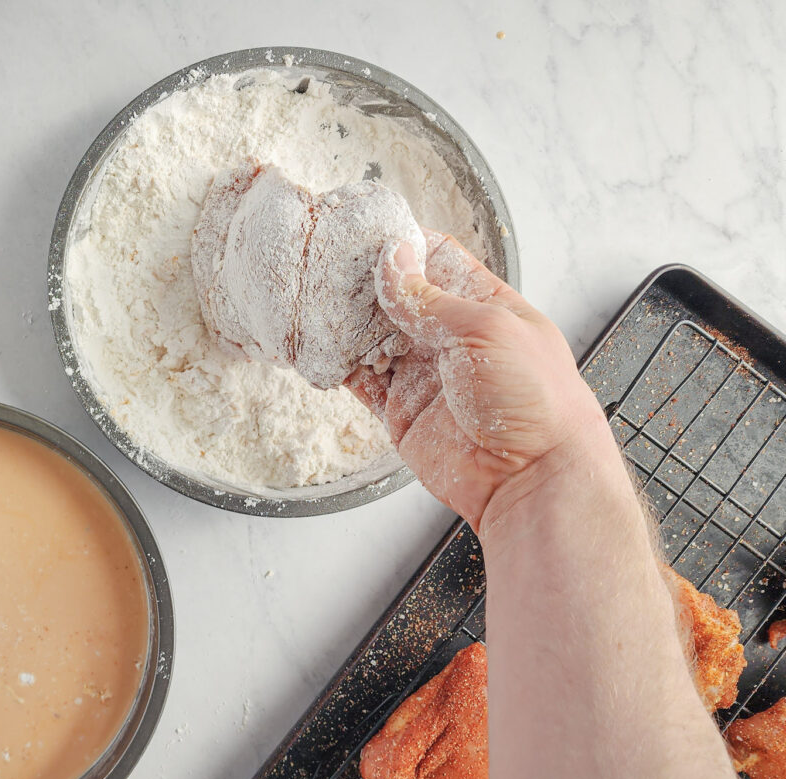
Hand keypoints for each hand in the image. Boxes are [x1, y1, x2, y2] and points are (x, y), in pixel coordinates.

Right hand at [347, 230, 610, 530]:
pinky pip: (362, 382)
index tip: (364, 231)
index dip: (401, 244)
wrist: (531, 478)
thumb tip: (393, 259)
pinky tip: (319, 349)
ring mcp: (422, 374)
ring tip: (312, 300)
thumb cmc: (535, 400)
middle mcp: (450, 338)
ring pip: (372, 338)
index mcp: (483, 306)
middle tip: (326, 263)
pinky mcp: (401, 411)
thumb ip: (431, 298)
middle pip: (396, 298)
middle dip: (362, 281)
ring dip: (344, 322)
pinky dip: (338, 366)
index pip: (435, 261)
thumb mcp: (485, 330)